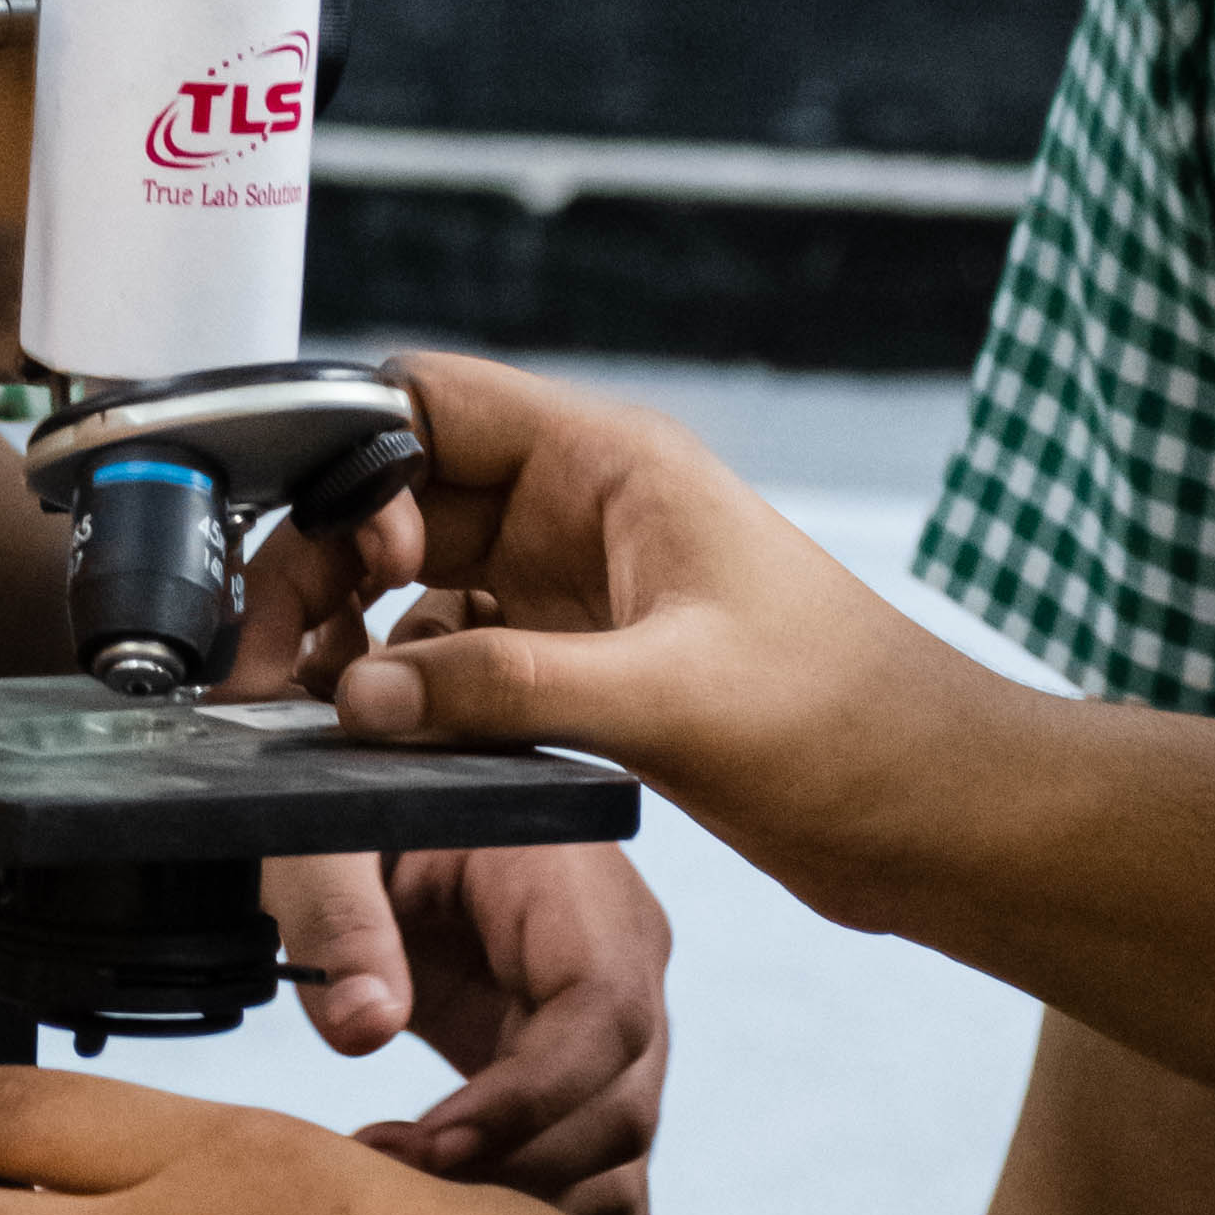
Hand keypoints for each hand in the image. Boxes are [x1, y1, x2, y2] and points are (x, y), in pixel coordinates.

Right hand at [232, 354, 993, 923]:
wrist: (939, 813)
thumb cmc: (852, 724)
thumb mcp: (672, 697)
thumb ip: (507, 690)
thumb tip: (364, 700)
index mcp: (612, 466)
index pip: (434, 401)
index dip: (349, 454)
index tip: (309, 545)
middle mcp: (584, 515)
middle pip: (403, 499)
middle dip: (327, 565)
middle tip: (275, 657)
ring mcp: (580, 595)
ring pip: (419, 588)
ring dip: (356, 639)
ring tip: (305, 711)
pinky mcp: (586, 673)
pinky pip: (459, 664)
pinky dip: (408, 697)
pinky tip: (376, 747)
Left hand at [261, 837, 669, 1214]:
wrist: (374, 815)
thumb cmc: (352, 812)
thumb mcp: (321, 842)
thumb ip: (339, 920)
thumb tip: (366, 1030)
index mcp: (572, 879)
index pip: (604, 1010)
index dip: (531, 1098)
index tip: (432, 1144)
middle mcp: (620, 951)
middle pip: (623, 1099)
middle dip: (513, 1163)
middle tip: (389, 1172)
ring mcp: (612, 1017)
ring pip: (619, 1148)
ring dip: (520, 1196)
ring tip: (401, 1183)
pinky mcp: (582, 1070)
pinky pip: (601, 1164)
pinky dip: (539, 1207)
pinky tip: (450, 1207)